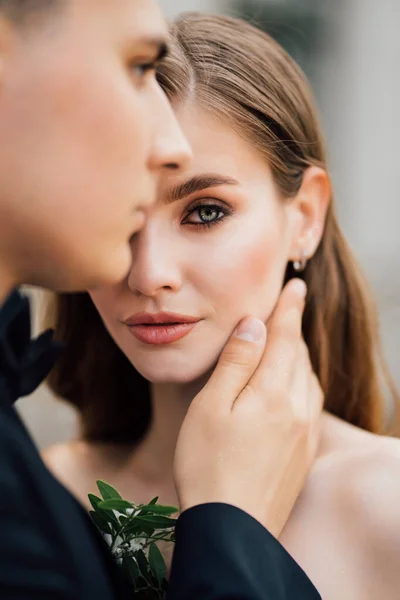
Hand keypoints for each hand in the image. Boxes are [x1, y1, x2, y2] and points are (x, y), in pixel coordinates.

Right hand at [173, 278, 322, 536]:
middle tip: (291, 304)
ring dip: (299, 355)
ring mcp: (304, 433)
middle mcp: (297, 408)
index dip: (288, 309)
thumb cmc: (208, 464)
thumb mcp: (212, 406)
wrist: (232, 529)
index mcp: (272, 392)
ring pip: (307, 379)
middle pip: (299, 356)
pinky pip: (310, 404)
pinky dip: (303, 383)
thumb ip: (237, 362)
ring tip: (289, 341)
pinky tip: (294, 388)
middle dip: (294, 327)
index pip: (284, 337)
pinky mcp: (304, 453)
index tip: (295, 285)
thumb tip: (255, 324)